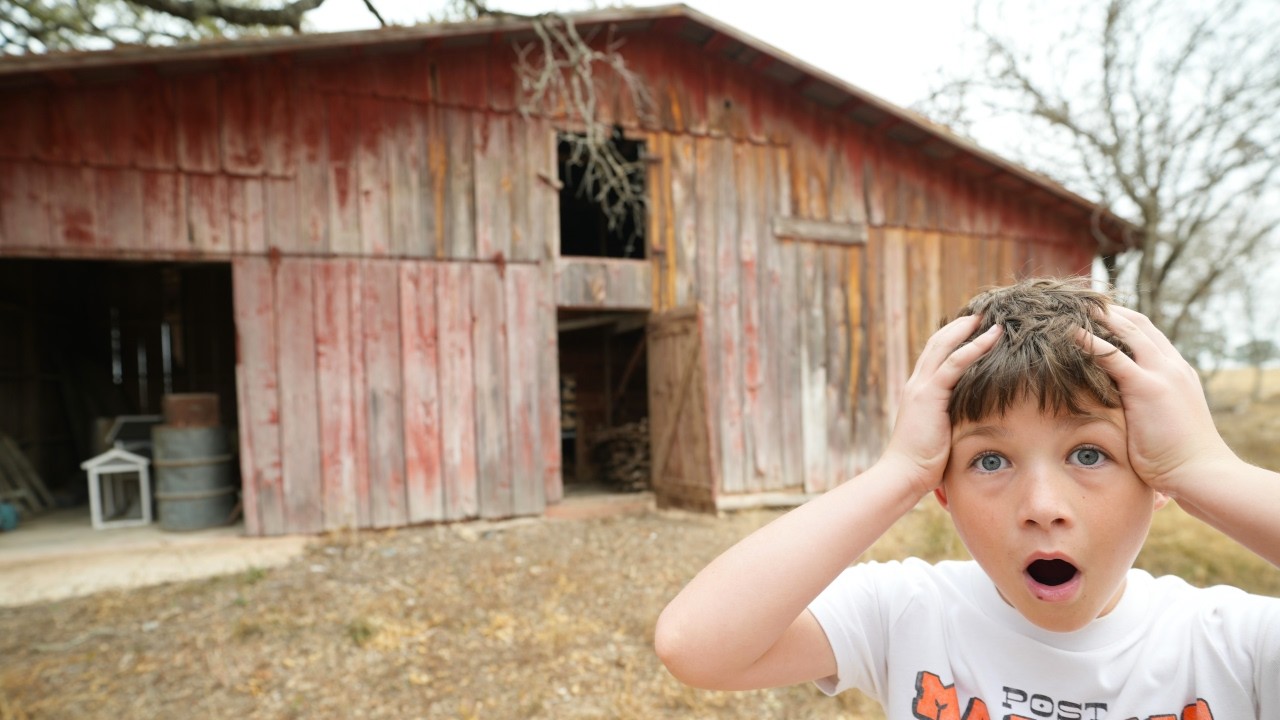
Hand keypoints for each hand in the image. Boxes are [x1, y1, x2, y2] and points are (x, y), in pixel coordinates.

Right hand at [882, 315, 1001, 495]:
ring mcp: (921, 387)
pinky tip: (992, 337)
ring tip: (990, 318)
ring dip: (968, 329)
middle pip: (938, 343)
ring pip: (944, 346)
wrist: (903, 474)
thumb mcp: (939, 434)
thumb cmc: (922, 464)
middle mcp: (916, 384)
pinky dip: (974, 348)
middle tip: (983, 314)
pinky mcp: (929, 395)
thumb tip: (974, 422)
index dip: (953, 339)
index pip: (935, 356)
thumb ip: (951, 421)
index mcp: (918, 392)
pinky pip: (954, 363)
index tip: (973, 329)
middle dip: (960, 326)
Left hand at [1075, 305, 1235, 493]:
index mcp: (1177, 372)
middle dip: (1109, 312)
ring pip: (1128, 331)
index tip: (1097, 316)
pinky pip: (1113, 356)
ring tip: (1071, 308)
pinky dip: (1090, 341)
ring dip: (1100, 317)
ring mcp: (1162, 373)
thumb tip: (1125, 411)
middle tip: (1079, 304)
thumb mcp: (1163, 421)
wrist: (1201, 473)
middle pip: (1139, 324)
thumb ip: (1146, 406)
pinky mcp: (1147, 387)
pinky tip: (1069, 332)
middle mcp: (1172, 366)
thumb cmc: (1180, 458)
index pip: (1149, 335)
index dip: (1123, 322)